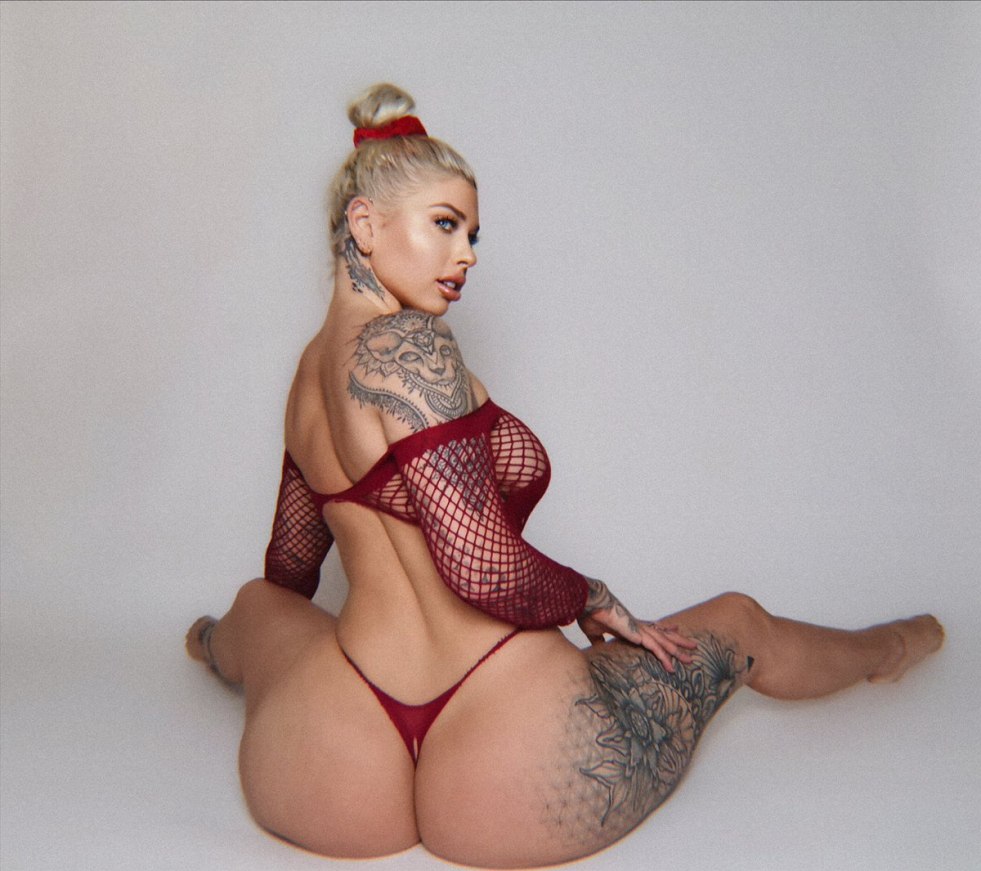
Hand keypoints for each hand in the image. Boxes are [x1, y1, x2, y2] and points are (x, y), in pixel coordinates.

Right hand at [579, 578, 697, 672]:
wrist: (592, 603)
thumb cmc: (591, 614)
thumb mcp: (595, 632)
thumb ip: (599, 642)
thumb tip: (597, 649)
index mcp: (631, 625)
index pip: (653, 627)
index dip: (665, 629)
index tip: (675, 628)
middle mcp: (639, 626)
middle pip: (664, 635)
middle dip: (678, 641)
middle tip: (693, 646)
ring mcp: (640, 630)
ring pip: (664, 642)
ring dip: (677, 651)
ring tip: (690, 658)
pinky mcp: (637, 635)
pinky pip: (654, 648)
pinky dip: (663, 657)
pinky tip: (671, 665)